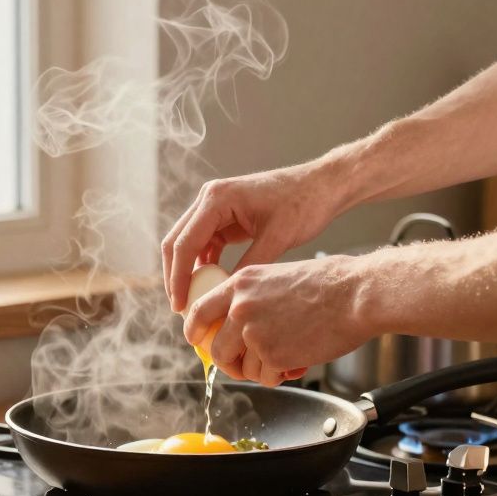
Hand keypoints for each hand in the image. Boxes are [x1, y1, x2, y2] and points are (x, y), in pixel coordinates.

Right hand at [161, 161, 347, 312]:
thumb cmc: (303, 204)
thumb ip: (249, 266)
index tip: (181, 307)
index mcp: (217, 198)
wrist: (321, 186)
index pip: (184, 243)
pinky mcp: (224, 217)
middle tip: (181, 310)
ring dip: (187, 272)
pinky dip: (204, 266)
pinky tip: (212, 288)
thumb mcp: (277, 238)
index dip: (178, 278)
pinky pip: (204, 245)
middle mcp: (209, 198)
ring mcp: (215, 207)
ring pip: (187, 245)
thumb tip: (225, 296)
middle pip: (176, 242)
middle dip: (175, 277)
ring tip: (194, 303)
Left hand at [184, 256, 371, 385]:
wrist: (356, 295)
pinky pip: (266, 378)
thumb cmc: (330, 284)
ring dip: (262, 370)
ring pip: (243, 368)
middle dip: (230, 363)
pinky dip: (280, 376)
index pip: (200, 310)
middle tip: (244, 366)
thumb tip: (241, 325)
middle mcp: (241, 307)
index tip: (195, 341)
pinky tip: (297, 363)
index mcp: (241, 283)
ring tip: (286, 359)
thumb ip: (253, 298)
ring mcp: (254, 332)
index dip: (195, 331)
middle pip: (217, 349)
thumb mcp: (278, 277)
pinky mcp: (273, 355)